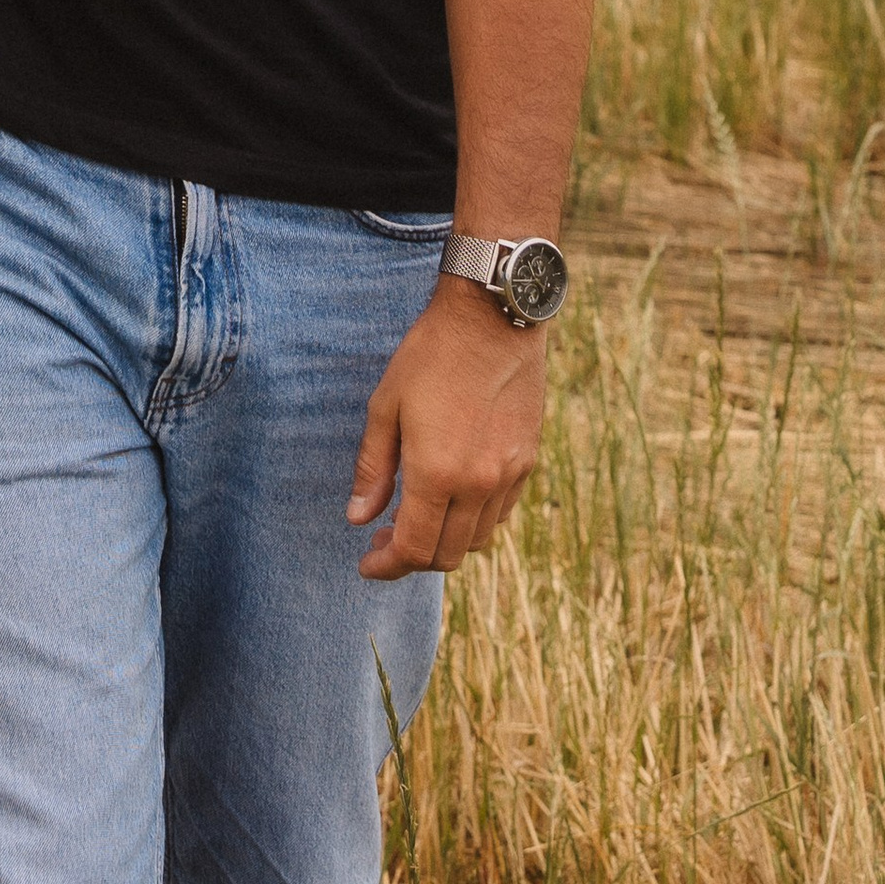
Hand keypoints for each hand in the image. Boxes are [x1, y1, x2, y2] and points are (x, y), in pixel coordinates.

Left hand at [348, 284, 548, 577]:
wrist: (492, 319)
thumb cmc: (431, 355)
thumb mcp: (386, 405)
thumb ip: (373, 468)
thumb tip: (358, 518)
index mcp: (438, 474)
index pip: (414, 550)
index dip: (388, 566)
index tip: (368, 564)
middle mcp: (478, 485)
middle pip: (447, 555)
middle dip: (412, 558)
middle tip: (385, 539)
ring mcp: (508, 476)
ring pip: (476, 540)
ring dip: (444, 541)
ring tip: (417, 516)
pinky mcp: (527, 462)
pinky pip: (500, 514)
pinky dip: (474, 521)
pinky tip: (453, 497)